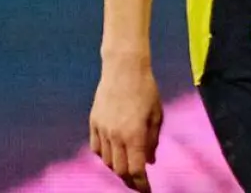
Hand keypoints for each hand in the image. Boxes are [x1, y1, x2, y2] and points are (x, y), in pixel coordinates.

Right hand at [89, 55, 161, 191]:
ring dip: (117, 168)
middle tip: (138, 184)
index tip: (147, 191)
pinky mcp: (93, 123)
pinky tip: (113, 156)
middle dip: (130, 180)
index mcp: (134, 134)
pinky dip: (104, 156)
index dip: (141, 184)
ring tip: (128, 169)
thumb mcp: (157, 115)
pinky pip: (96, 148)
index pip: (135, 169)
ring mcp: (102, 130)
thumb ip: (153, 140)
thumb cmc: (146, 90)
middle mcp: (115, 136)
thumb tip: (150, 161)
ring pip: (107, 161)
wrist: (124, 69)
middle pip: (119, 170)